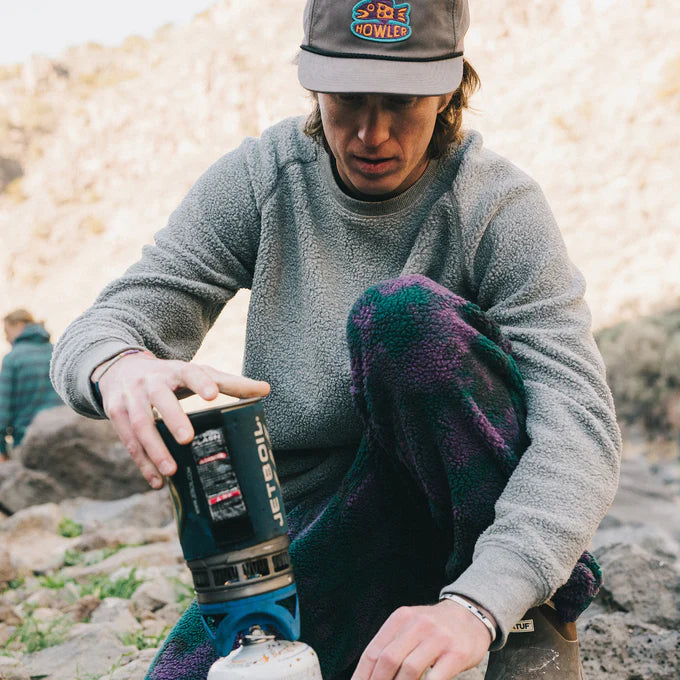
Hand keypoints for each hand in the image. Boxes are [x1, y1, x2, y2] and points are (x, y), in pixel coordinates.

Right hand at [94, 352, 269, 488]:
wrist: (120, 368)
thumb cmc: (171, 375)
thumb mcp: (197, 373)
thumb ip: (229, 383)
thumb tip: (266, 390)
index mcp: (176, 370)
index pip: (190, 373)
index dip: (201, 382)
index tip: (212, 395)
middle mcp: (151, 382)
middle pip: (160, 399)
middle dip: (172, 418)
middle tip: (187, 439)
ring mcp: (131, 397)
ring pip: (139, 424)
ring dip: (154, 449)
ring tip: (171, 471)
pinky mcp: (116, 414)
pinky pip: (128, 440)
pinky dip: (142, 462)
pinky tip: (157, 481)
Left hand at [351, 599, 492, 679]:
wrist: (471, 615)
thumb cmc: (435, 627)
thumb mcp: (411, 625)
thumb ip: (392, 644)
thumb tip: (369, 675)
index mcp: (401, 618)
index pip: (373, 651)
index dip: (362, 675)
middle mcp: (418, 624)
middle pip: (388, 660)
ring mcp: (438, 638)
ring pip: (409, 670)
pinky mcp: (456, 653)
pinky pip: (436, 678)